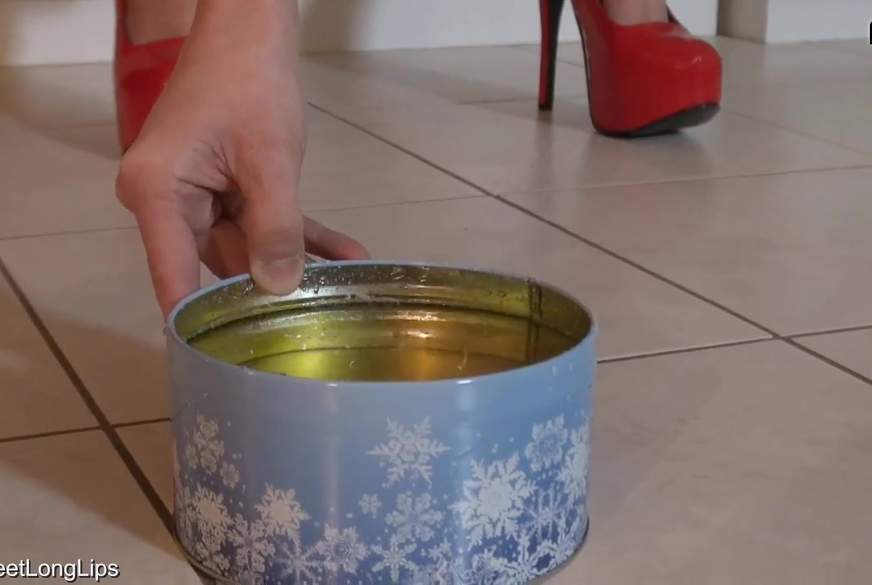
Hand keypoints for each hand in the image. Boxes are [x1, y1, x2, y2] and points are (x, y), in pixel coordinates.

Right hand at [116, 0, 367, 316]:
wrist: (250, 30)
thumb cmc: (249, 83)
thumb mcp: (268, 159)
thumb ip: (275, 227)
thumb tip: (277, 290)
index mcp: (156, 195)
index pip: (174, 279)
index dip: (202, 325)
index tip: (231, 368)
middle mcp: (167, 203)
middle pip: (217, 266)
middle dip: (270, 292)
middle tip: (317, 329)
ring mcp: (195, 197)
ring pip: (249, 247)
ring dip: (298, 262)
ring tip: (348, 291)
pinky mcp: (224, 189)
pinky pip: (263, 223)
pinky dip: (301, 236)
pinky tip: (347, 256)